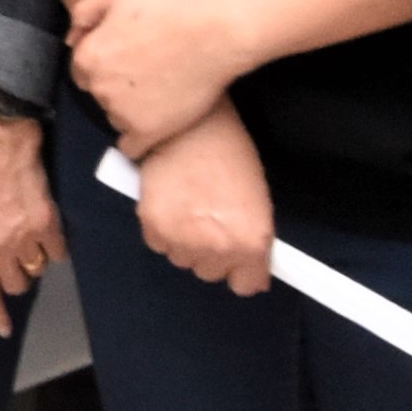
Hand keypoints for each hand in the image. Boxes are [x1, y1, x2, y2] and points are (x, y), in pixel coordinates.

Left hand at [0, 102, 61, 329]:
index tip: (4, 329)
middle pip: (16, 284)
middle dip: (15, 275)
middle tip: (15, 259)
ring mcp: (25, 237)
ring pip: (37, 270)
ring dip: (34, 261)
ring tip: (29, 241)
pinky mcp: (49, 223)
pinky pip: (58, 252)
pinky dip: (54, 248)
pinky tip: (49, 234)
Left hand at [66, 0, 253, 159]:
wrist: (211, 35)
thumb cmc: (168, 12)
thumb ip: (84, 14)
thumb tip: (70, 40)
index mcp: (88, 58)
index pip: (82, 73)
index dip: (105, 67)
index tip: (127, 63)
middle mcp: (99, 88)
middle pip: (99, 96)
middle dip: (116, 88)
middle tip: (147, 75)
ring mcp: (121, 112)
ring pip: (115, 119)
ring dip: (130, 112)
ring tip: (160, 93)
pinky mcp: (146, 131)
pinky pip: (130, 148)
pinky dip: (138, 140)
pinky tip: (153, 127)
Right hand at [130, 112, 275, 295]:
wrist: (193, 124)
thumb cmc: (232, 155)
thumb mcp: (258, 201)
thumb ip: (255, 241)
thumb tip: (252, 276)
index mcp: (252, 241)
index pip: (246, 286)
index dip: (242, 268)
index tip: (237, 251)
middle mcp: (218, 248)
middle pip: (210, 274)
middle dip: (211, 252)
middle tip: (210, 218)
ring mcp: (183, 240)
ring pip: (182, 260)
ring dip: (185, 241)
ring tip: (189, 205)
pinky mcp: (153, 226)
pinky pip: (159, 244)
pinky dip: (162, 229)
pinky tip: (170, 202)